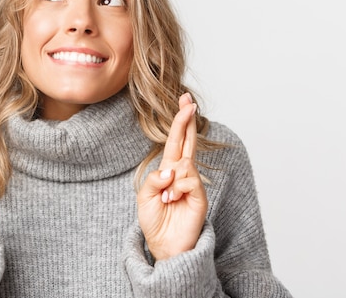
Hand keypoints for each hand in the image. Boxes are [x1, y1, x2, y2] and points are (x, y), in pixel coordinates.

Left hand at [137, 93, 207, 260]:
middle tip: (188, 99)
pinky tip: (173, 201)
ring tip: (167, 199)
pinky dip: (177, 189)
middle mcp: (182, 173)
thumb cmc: (154, 220)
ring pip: (184, 164)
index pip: (176, 141)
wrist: (163, 245)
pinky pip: (189, 180)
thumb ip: (154, 179)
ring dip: (171, 181)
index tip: (185, 101)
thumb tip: (173, 168)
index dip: (180, 122)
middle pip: (188, 141)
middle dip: (187, 120)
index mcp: (168, 170)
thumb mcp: (145, 196)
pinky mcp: (200, 196)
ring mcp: (193, 184)